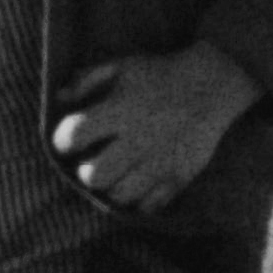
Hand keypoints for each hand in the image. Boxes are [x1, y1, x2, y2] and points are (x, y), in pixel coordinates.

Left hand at [53, 42, 261, 217]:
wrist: (212, 85)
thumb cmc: (160, 75)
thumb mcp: (123, 66)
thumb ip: (88, 79)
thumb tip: (60, 98)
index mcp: (121, 109)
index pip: (75, 134)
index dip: (64, 139)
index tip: (71, 139)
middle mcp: (139, 139)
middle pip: (94, 175)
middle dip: (87, 170)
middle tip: (95, 161)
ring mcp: (160, 161)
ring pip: (119, 195)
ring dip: (112, 186)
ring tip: (117, 172)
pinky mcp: (179, 177)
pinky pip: (148, 206)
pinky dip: (139, 198)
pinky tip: (139, 181)